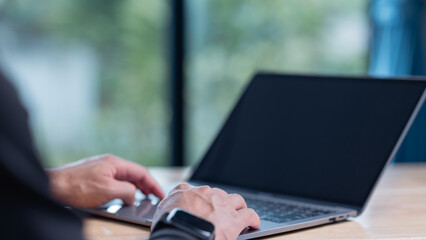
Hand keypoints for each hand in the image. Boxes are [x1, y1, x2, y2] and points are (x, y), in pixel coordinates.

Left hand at [46, 154, 163, 207]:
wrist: (52, 186)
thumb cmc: (76, 187)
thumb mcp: (108, 190)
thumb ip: (127, 191)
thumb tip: (133, 195)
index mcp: (115, 163)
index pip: (141, 172)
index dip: (153, 184)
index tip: (160, 194)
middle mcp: (109, 163)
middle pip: (133, 174)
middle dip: (146, 186)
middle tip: (154, 197)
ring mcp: (101, 168)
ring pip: (124, 178)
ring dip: (135, 188)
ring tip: (142, 198)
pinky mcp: (94, 176)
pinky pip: (114, 181)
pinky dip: (123, 189)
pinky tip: (123, 196)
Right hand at [152, 183, 259, 239]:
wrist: (181, 234)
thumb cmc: (169, 226)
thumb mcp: (161, 212)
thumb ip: (168, 206)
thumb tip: (168, 211)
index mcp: (187, 192)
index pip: (196, 190)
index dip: (201, 198)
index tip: (202, 205)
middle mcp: (206, 194)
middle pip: (218, 194)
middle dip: (221, 202)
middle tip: (221, 213)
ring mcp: (221, 205)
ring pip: (236, 200)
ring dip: (238, 207)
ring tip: (239, 214)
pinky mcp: (234, 219)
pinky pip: (249, 215)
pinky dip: (253, 219)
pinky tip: (254, 223)